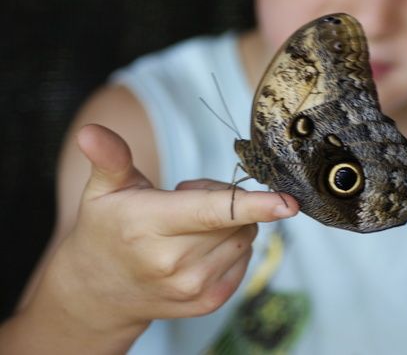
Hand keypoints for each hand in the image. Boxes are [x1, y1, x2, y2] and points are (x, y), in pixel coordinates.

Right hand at [48, 124, 297, 334]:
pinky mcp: (209, 302)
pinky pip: (246, 259)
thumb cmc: (107, 229)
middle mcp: (174, 263)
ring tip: (190, 226)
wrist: (99, 290)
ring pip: (247, 237)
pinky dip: (233, 246)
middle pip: (237, 218)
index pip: (212, 212)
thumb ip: (110, 158)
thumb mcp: (103, 190)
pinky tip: (200, 247)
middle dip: (226, 198)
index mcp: (149, 226)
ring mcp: (193, 287)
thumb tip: (91, 131)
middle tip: (188, 200)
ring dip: (232, 224)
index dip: (254, 205)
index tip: (288, 203)